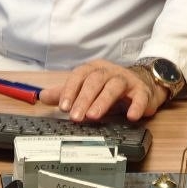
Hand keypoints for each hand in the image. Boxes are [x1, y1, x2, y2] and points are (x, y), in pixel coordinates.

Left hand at [38, 60, 166, 122]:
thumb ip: (66, 92)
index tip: (63, 107)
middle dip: (84, 99)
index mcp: (94, 69)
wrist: (143, 83)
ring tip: (94, 116)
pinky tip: (131, 116)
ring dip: (103, 101)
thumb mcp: (87, 88)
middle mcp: (110, 72)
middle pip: (95, 81)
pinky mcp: (143, 92)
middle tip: (76, 117)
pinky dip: (136, 106)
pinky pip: (140, 97)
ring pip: (114, 87)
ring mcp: (127, 80)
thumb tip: (43, 96)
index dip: (70, 90)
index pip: (79, 76)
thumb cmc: (110, 86)